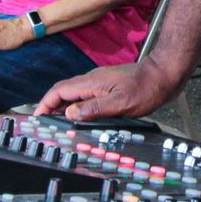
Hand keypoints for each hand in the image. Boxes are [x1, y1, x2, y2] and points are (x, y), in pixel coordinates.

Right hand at [35, 59, 179, 122]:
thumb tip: (70, 113)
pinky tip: (79, 119)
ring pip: (73, 95)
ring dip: (62, 109)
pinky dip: (76, 108)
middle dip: (50, 108)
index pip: (59, 91)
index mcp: (91, 82)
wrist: (163, 75)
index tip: (37, 118)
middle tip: (44, 126)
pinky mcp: (106, 87)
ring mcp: (98, 83)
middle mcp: (91, 80)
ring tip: (57, 126)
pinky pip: (84, 96)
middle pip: (62, 92)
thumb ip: (94, 108)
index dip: (45, 104)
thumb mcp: (121, 103)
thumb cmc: (146, 89)